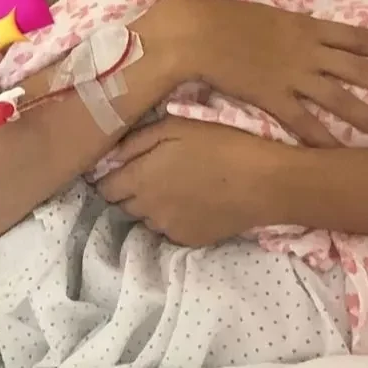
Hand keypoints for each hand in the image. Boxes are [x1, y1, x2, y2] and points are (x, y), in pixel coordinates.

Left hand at [96, 118, 285, 246]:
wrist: (262, 181)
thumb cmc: (219, 143)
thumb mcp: (174, 127)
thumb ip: (135, 142)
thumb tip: (108, 156)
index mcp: (140, 178)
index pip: (105, 187)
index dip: (108, 177)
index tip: (118, 166)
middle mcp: (148, 209)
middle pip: (123, 204)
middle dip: (130, 189)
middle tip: (152, 170)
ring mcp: (168, 228)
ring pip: (146, 218)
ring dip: (151, 204)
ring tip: (176, 184)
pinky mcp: (189, 240)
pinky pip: (169, 229)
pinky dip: (172, 217)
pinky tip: (193, 200)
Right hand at [164, 0, 367, 147]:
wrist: (195, 30)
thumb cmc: (223, 17)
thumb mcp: (265, 15)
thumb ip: (289, 30)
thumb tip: (305, 36)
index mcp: (307, 25)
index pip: (360, 37)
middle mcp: (308, 50)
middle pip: (362, 71)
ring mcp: (293, 75)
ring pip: (343, 100)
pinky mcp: (273, 97)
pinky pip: (306, 123)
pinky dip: (327, 140)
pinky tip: (345, 156)